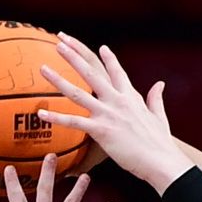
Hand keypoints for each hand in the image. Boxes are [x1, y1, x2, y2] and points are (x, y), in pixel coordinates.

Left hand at [36, 35, 194, 190]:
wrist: (161, 160)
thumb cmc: (160, 143)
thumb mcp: (159, 116)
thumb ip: (155, 98)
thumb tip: (160, 84)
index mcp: (130, 96)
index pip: (117, 72)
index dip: (109, 59)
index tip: (101, 47)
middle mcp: (117, 100)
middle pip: (91, 71)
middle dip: (74, 55)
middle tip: (60, 41)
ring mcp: (108, 113)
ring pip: (77, 92)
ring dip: (58, 79)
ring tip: (42, 68)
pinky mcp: (101, 130)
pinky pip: (74, 122)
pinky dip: (56, 118)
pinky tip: (41, 114)